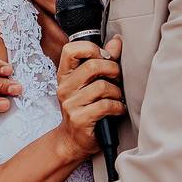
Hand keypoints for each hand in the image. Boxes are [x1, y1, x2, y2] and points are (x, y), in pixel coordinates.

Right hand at [54, 36, 125, 161]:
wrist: (72, 141)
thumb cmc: (85, 108)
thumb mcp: (90, 83)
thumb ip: (103, 60)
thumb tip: (117, 40)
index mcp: (64, 75)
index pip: (70, 50)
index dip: (91, 49)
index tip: (105, 57)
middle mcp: (64, 87)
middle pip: (92, 66)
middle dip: (113, 69)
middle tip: (118, 78)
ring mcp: (70, 104)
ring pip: (102, 87)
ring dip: (117, 92)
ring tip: (118, 97)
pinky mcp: (80, 119)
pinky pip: (105, 105)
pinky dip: (118, 107)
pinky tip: (118, 110)